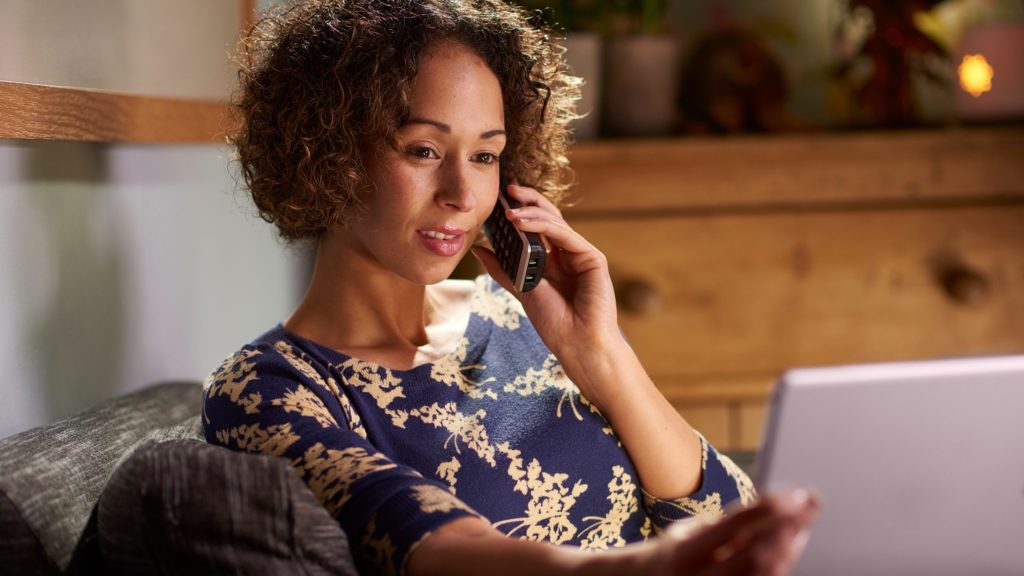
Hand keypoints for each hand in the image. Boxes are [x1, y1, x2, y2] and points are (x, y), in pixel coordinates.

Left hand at [471, 182, 620, 392]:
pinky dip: (545, 226)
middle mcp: (568, 254)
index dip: (521, 210)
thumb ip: (502, 269)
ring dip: (531, 213)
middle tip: (507, 189)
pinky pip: (566, 235)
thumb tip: (478, 249)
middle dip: (528, 201)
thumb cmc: (554, 323)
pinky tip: (525, 222)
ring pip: (556, 223)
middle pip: (548, 218)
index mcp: (553, 261)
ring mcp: (581, 254)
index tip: (500, 198)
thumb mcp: (522, 290)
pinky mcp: (592, 258)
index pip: (536, 228)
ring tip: (509, 210)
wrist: (578, 344)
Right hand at [641, 490, 820, 575]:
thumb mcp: (689, 533)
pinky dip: (779, 567)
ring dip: (789, 550)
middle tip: (810, 507)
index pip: (735, 525)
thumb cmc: (675, 554)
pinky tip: (788, 551)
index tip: (797, 494)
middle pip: (757, 556)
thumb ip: (726, 527)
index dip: (769, 508)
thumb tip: (774, 512)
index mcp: (686, 552)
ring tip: (802, 528)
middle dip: (788, 530)